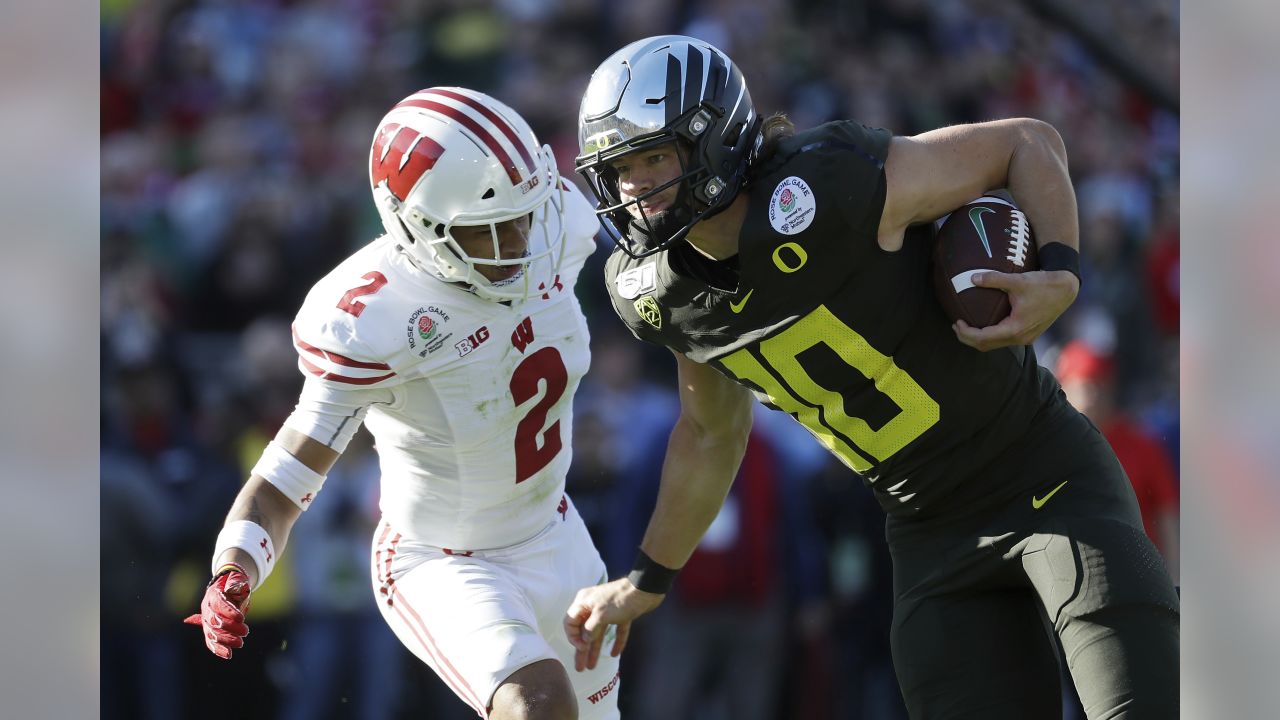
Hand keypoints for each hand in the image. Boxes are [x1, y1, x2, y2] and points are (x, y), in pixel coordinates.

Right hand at [184, 569, 251, 658]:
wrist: (227, 589)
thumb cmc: (234, 583)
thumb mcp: (237, 579)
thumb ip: (236, 583)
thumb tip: (236, 587)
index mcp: (212, 595)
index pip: (218, 604)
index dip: (228, 612)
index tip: (241, 618)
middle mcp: (206, 609)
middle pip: (214, 621)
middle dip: (230, 628)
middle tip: (245, 632)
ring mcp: (207, 621)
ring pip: (212, 634)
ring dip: (226, 640)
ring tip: (240, 643)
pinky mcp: (210, 630)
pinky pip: (211, 642)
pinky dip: (218, 649)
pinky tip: (228, 655)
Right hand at [564, 578, 663, 670]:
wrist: (645, 589)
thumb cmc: (619, 600)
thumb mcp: (600, 615)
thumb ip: (590, 629)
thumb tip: (584, 640)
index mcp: (584, 602)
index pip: (570, 622)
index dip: (573, 637)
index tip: (582, 647)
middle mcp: (593, 606)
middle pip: (584, 631)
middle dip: (582, 650)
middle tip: (580, 668)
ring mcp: (608, 611)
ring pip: (599, 633)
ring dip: (595, 649)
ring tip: (592, 667)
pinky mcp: (622, 615)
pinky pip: (616, 631)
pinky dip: (615, 641)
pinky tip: (614, 653)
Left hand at [952, 269, 1078, 350]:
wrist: (1066, 289)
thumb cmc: (1043, 284)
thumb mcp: (1017, 280)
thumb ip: (994, 279)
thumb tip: (971, 278)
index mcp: (1016, 328)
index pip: (983, 338)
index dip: (966, 333)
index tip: (956, 322)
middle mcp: (1020, 338)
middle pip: (986, 346)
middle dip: (968, 338)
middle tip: (956, 325)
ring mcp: (1025, 338)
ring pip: (995, 345)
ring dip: (979, 338)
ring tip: (966, 325)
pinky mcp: (1029, 335)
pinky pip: (1004, 340)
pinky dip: (991, 335)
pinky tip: (984, 323)